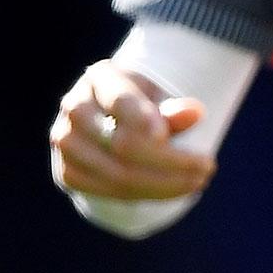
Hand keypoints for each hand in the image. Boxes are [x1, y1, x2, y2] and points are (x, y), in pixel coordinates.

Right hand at [50, 60, 213, 200]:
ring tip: (196, 182)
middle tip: (206, 168)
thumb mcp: (160, 97)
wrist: (111, 119)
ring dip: (162, 184)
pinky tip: (170, 190)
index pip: (121, 101)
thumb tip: (194, 112)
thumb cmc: (144, 103)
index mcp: (101, 78)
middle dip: (170, 162)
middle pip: (123, 143)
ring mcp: (66, 142)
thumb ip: (174, 107)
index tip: (171, 137)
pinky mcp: (67, 171)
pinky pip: (105, 190)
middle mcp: (75, 108)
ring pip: (116, 173)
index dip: (144, 120)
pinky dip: (142, 194)